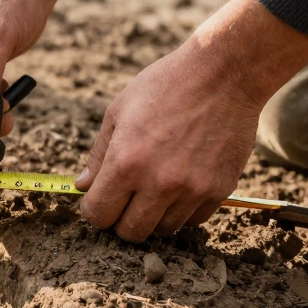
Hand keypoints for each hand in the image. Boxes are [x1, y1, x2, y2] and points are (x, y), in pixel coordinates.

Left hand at [76, 0, 307, 241]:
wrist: (224, 74)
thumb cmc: (165, 86)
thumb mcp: (119, 112)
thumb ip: (99, 155)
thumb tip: (82, 186)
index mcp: (126, 162)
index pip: (99, 215)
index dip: (94, 210)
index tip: (99, 200)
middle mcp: (159, 183)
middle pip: (131, 233)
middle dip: (121, 221)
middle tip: (125, 201)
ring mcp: (192, 190)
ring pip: (164, 230)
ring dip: (154, 216)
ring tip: (155, 187)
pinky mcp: (219, 190)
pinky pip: (194, 220)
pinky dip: (183, 211)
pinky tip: (180, 184)